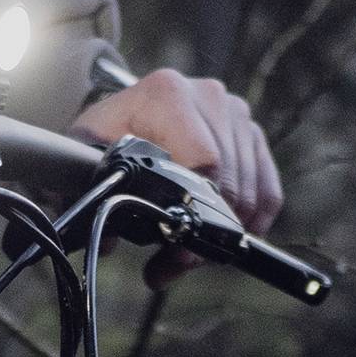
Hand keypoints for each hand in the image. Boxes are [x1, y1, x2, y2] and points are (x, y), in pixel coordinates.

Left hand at [73, 69, 283, 280]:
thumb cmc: (104, 141)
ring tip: (187, 256)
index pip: (203, 162)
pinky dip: (250, 224)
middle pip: (228, 181)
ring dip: (222, 235)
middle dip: (204, 233)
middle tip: (175, 262)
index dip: (193, 213)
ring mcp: (235, 114)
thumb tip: (109, 242)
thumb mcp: (88, 161)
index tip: (175, 249)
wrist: (122, 117)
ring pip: (248, 192)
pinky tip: (222, 242)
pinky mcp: (252, 135)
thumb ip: (94, 196)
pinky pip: (268, 191)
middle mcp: (208, 96)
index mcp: (167, 94)